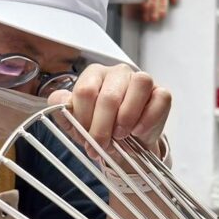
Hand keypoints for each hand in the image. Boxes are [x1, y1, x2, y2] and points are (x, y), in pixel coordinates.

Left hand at [49, 64, 170, 157]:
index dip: (84, 118)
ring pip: (139, 85)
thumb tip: (57, 100)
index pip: (85, 91)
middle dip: (102, 127)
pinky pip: (159, 99)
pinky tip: (137, 131)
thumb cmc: (101, 129)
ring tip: (120, 135)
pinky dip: (148, 119)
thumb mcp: (77, 123)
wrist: (127, 144)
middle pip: (109, 95)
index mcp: (94, 75)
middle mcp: (118, 72)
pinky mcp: (161, 93)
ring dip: (127, 116)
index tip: (84, 137)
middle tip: (100, 145)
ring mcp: (141, 80)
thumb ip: (63, 110)